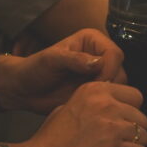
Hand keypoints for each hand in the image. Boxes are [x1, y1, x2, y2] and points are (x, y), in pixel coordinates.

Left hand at [0, 28, 125, 113]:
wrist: (26, 90)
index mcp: (91, 40)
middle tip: (92, 94)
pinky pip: (111, 99)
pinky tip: (89, 107)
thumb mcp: (51, 60)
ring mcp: (99, 74)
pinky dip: (105, 104)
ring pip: (120, 86)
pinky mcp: (97, 91)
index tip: (97, 82)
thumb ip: (73, 59)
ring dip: (108, 95)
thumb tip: (97, 62)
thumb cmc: (34, 69)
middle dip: (109, 84)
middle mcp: (99, 55)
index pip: (115, 53)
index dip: (109, 69)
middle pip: (120, 70)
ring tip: (87, 99)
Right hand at [4, 81, 146, 146]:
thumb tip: (108, 108)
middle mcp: (104, 104)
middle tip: (120, 138)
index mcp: (92, 90)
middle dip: (134, 128)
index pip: (133, 94)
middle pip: (141, 115)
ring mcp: (111, 127)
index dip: (129, 109)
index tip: (121, 118)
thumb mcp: (66, 107)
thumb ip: (89, 104)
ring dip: (135, 145)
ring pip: (144, 135)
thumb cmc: (48, 141)